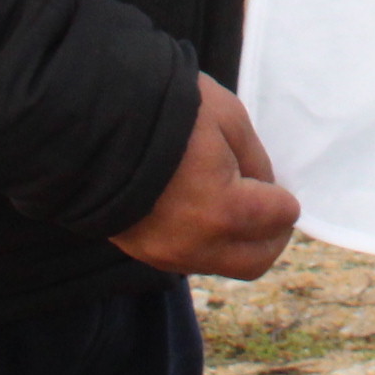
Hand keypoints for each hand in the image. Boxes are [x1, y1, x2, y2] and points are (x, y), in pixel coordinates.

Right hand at [111, 74, 300, 277]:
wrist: (91, 120)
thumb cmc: (167, 109)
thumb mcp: (228, 118)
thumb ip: (255, 160)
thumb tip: (266, 187)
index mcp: (226, 210)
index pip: (280, 218)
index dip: (283, 197)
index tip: (275, 183)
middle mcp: (198, 244)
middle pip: (256, 261)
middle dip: (271, 235)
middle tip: (268, 206)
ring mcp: (167, 253)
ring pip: (222, 264)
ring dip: (237, 241)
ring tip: (230, 203)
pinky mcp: (142, 252)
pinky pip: (189, 259)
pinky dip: (205, 242)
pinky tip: (199, 209)